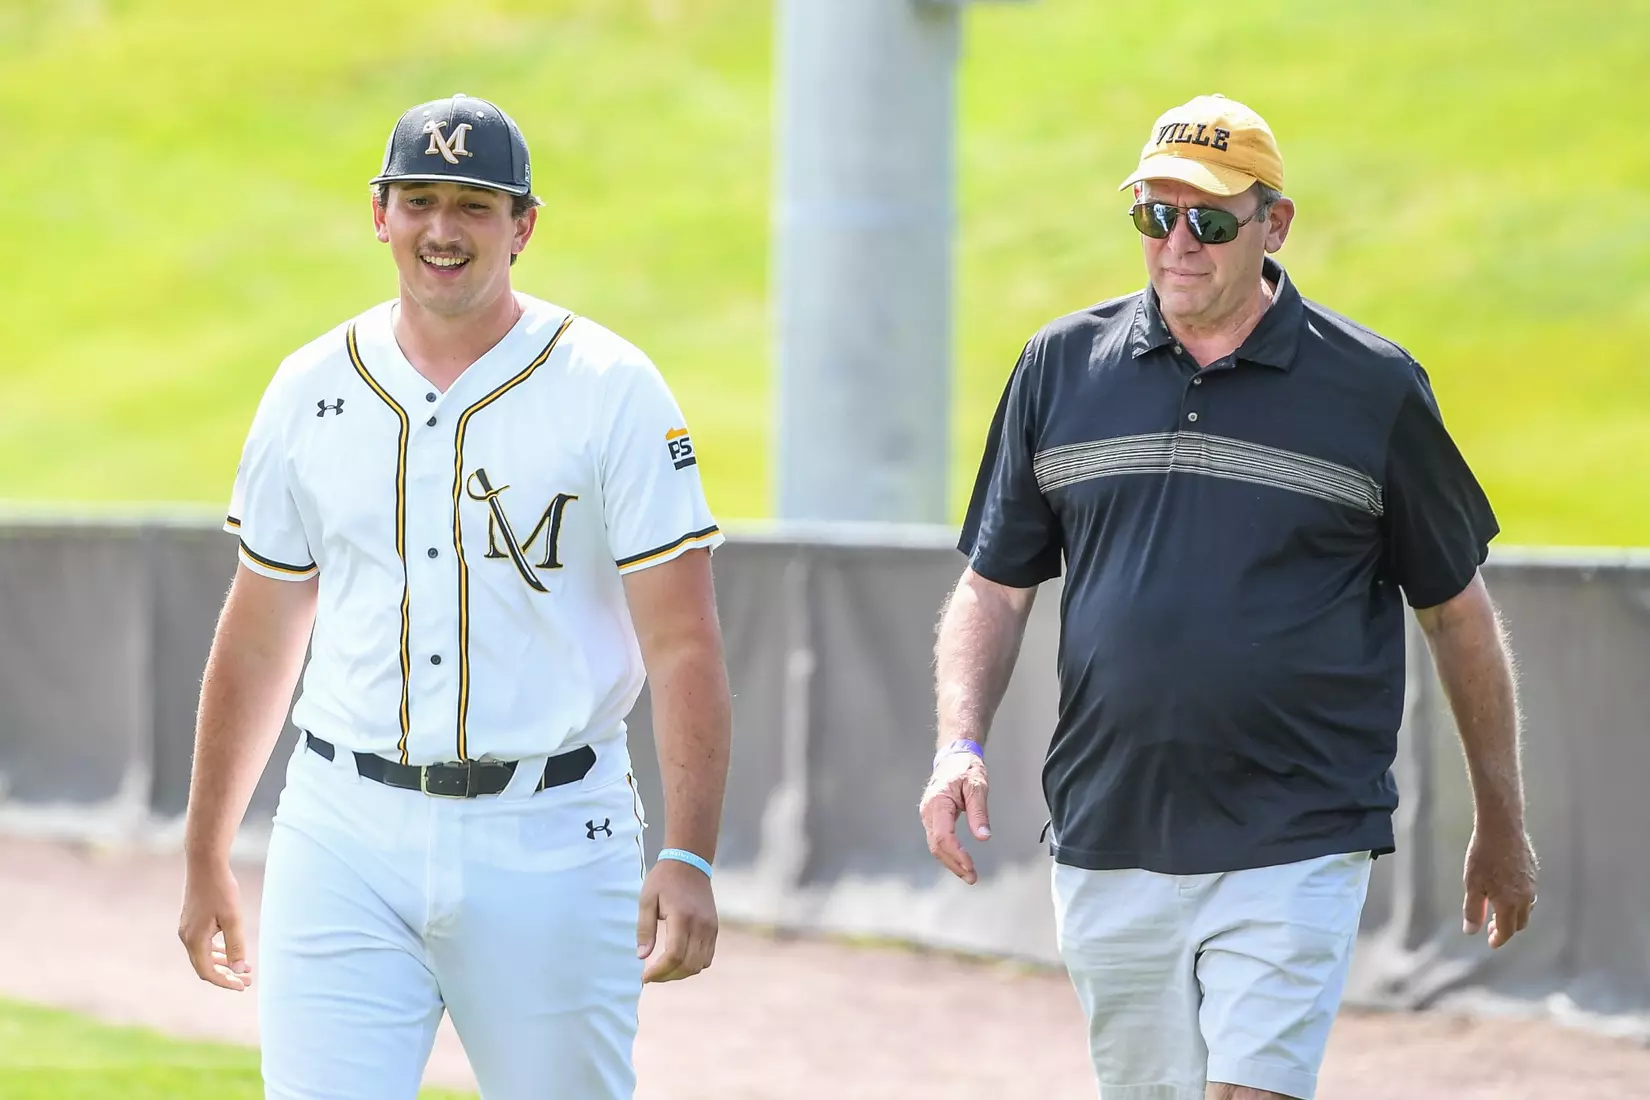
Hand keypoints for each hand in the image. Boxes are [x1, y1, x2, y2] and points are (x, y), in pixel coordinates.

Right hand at [178, 860, 251, 990]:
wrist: (205, 865)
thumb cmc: (221, 890)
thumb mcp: (233, 919)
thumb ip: (235, 945)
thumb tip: (238, 971)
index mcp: (195, 940)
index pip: (207, 972)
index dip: (225, 982)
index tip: (243, 986)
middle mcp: (186, 937)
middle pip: (204, 966)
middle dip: (226, 975)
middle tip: (247, 980)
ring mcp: (186, 929)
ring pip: (203, 955)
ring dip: (222, 962)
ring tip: (243, 968)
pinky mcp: (191, 921)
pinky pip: (202, 944)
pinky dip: (216, 950)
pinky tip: (229, 950)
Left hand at [637, 857, 717, 982]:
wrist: (690, 862)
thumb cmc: (664, 879)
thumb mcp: (647, 900)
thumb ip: (644, 929)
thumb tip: (642, 957)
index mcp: (681, 917)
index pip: (674, 955)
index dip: (659, 972)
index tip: (645, 977)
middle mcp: (700, 925)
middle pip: (688, 965)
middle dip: (669, 976)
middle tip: (653, 976)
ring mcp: (710, 928)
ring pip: (700, 964)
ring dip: (682, 973)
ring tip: (665, 970)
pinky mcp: (714, 928)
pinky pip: (708, 957)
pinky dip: (694, 965)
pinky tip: (680, 961)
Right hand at [920, 751, 989, 884]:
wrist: (954, 757)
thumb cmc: (966, 769)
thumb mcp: (977, 786)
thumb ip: (979, 812)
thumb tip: (983, 837)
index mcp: (938, 802)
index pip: (943, 836)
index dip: (957, 855)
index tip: (971, 866)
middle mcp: (928, 811)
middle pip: (937, 846)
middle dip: (954, 864)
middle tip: (973, 878)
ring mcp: (927, 815)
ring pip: (935, 846)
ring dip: (951, 862)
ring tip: (969, 875)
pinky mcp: (931, 818)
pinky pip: (937, 840)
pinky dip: (948, 854)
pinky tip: (961, 862)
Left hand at [1462, 819, 1537, 948]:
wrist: (1502, 827)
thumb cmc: (1483, 856)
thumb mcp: (1472, 884)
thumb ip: (1473, 910)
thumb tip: (1471, 931)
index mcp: (1510, 903)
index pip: (1506, 931)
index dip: (1498, 939)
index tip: (1491, 943)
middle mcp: (1526, 897)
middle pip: (1520, 923)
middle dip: (1506, 929)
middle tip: (1491, 926)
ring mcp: (1532, 884)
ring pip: (1527, 908)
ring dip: (1515, 914)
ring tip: (1498, 910)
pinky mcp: (1533, 872)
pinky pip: (1529, 893)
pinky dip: (1520, 900)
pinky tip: (1507, 891)